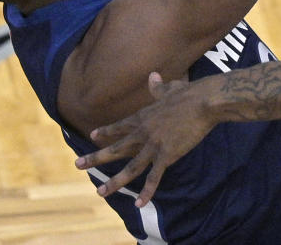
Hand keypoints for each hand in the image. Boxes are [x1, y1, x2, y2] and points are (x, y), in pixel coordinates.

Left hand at [74, 72, 216, 206]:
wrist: (203, 102)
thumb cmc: (189, 94)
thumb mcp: (170, 88)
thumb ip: (159, 87)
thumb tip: (153, 76)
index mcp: (143, 117)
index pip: (120, 127)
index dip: (106, 132)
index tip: (92, 136)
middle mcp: (143, 132)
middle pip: (116, 148)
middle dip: (95, 157)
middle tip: (77, 164)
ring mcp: (153, 145)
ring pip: (130, 168)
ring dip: (114, 181)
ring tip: (100, 192)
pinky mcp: (167, 155)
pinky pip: (154, 177)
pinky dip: (147, 191)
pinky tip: (140, 204)